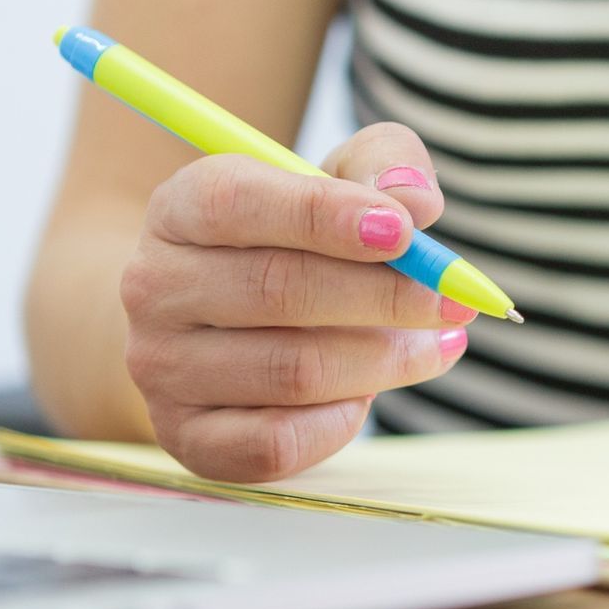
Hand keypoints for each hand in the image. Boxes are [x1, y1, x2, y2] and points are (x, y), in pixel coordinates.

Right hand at [121, 124, 463, 481]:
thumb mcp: (332, 183)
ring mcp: (163, 369)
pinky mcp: (189, 438)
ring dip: (384, 361)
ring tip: (434, 345)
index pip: (239, 203)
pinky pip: (279, 441)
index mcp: (180, 208)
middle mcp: (154, 287)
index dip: (326, 216)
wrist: (215, 331)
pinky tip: (367, 393)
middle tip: (453, 301)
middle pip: (277, 289)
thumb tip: (417, 202)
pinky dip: (342, 419)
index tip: (403, 232)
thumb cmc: (290, 245)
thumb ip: (380, 166)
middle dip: (384, 297)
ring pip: (293, 371)